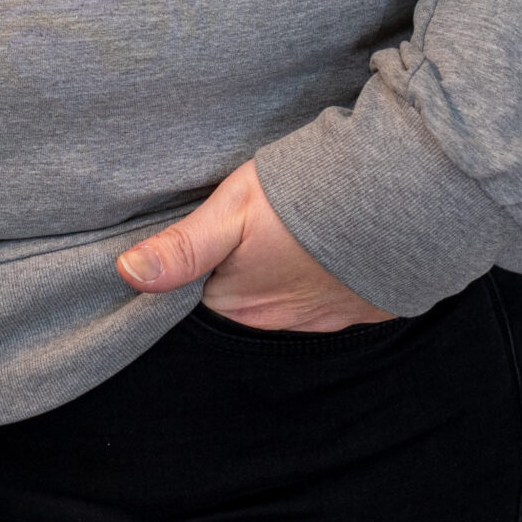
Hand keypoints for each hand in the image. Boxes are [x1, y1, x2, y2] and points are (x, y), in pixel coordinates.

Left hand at [117, 159, 393, 331]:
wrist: (397, 197)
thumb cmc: (304, 199)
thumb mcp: (231, 209)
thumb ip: (182, 246)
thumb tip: (125, 273)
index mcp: (242, 306)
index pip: (209, 295)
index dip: (208, 265)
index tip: (217, 237)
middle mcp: (286, 324)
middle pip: (252, 299)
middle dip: (251, 271)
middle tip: (258, 228)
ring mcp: (333, 319)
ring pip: (297, 298)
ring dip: (294, 273)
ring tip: (296, 231)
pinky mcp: (371, 307)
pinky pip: (341, 297)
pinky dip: (335, 276)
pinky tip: (335, 244)